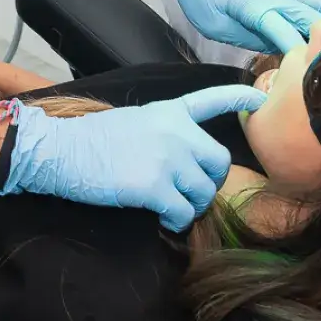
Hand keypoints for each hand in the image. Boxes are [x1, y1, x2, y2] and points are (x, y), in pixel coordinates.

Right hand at [0, 84, 265, 230]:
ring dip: (190, 205)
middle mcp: (175, 130)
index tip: (259, 99)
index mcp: (169, 111)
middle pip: (219, 162)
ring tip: (168, 204)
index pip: (212, 100)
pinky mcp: (155, 186)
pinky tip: (159, 218)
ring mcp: (167, 157)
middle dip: (209, 182)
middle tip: (188, 191)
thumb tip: (185, 160)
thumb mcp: (135, 121)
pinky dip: (174, 222)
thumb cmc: (92, 139)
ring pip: (204, 193)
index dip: (239, 97)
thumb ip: (165, 133)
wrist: (62, 151)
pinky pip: (183, 214)